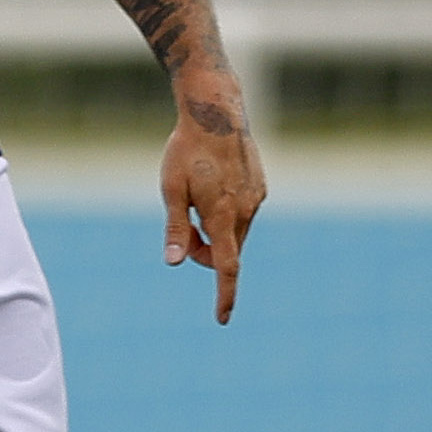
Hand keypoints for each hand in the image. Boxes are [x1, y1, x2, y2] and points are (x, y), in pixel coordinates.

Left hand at [160, 79, 263, 323]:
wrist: (216, 113)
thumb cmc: (187, 150)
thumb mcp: (171, 189)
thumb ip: (175, 228)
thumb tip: (173, 262)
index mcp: (222, 215)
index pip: (226, 266)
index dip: (224, 295)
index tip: (222, 319)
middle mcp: (244, 210)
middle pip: (226, 251)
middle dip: (205, 253)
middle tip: (183, 230)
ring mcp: (256, 198)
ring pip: (235, 233)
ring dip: (216, 232)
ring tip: (196, 198)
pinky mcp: (259, 187)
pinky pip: (243, 214)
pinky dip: (227, 215)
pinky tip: (213, 186)